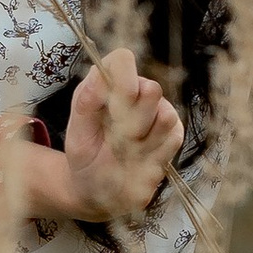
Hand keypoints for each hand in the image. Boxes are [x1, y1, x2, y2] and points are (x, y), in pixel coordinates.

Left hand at [17, 49, 183, 222]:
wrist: (101, 192)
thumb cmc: (86, 158)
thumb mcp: (77, 135)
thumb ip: (85, 103)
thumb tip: (98, 75)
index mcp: (108, 85)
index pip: (122, 60)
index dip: (123, 78)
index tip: (114, 105)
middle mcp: (137, 93)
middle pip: (150, 89)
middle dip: (131, 119)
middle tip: (116, 138)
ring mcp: (159, 112)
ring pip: (165, 115)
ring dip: (142, 139)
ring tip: (125, 150)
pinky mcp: (174, 134)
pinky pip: (173, 136)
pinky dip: (154, 152)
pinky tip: (139, 157)